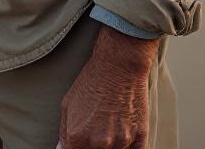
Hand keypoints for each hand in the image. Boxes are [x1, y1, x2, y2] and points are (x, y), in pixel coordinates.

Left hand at [57, 25, 158, 147]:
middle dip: (94, 145)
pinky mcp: (140, 138)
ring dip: (112, 145)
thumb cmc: (92, 81)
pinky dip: (128, 146)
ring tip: (111, 123)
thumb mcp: (68, 103)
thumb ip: (65, 133)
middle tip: (98, 126)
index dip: (77, 147)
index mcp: (78, 136)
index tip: (80, 142)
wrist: (119, 64)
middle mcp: (99, 143)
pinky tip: (124, 132)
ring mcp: (121, 142)